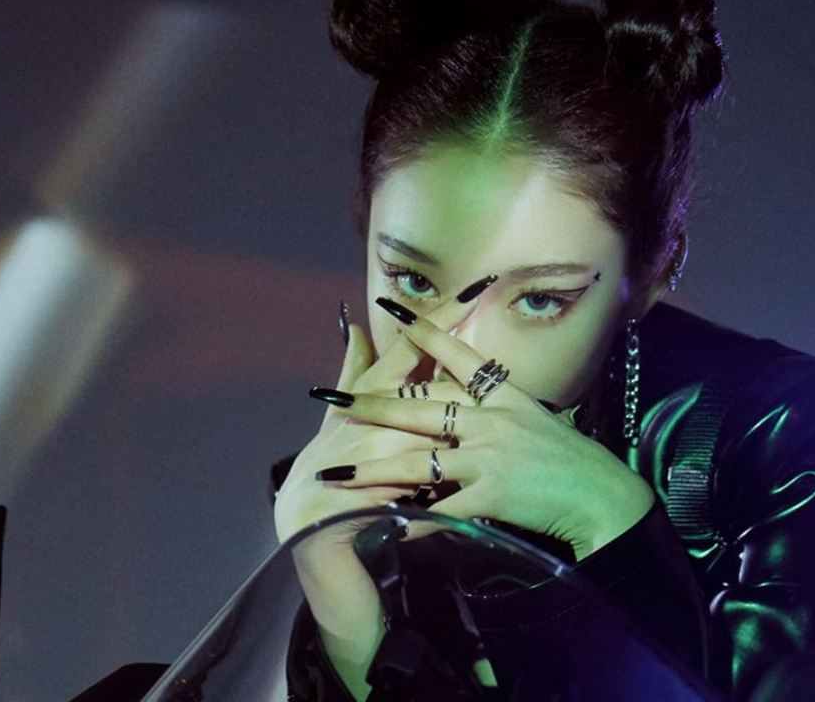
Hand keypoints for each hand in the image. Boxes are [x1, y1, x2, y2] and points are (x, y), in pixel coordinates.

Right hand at [273, 289, 487, 546]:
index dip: (439, 318)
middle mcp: (373, 416)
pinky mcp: (383, 486)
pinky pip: (427, 473)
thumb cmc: (331, 463)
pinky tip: (481, 467)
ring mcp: (378, 448)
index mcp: (369, 393)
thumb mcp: (340, 415)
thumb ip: (353, 370)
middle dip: (460, 357)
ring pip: (436, 427)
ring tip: (501, 411)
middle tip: (491, 313)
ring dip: (466, 420)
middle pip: (432, 379)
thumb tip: (352, 325)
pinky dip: (450, 470)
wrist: (313, 526)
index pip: (409, 347)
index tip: (473, 289)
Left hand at [312, 298, 655, 560]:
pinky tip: (385, 527)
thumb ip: (496, 404)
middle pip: (421, 408)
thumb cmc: (570, 459)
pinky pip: (442, 510)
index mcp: (503, 396)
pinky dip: (413, 521)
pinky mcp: (493, 495)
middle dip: (372, 405)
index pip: (458, 354)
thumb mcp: (533, 418)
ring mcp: (490, 456)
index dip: (424, 330)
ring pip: (418, 461)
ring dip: (372, 471)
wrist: (603, 497)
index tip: (391, 308)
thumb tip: (466, 390)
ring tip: (336, 476)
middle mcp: (492, 419)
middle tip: (332, 399)